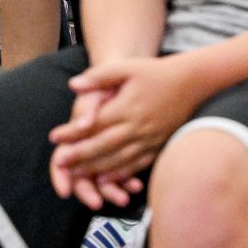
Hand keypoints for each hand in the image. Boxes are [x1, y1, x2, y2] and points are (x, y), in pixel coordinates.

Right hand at [46, 82, 138, 208]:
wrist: (127, 82)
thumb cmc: (107, 85)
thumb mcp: (97, 90)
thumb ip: (88, 107)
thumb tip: (82, 125)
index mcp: (74, 135)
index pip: (60, 161)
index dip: (61, 177)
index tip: (65, 191)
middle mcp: (85, 147)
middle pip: (81, 176)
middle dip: (88, 192)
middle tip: (97, 204)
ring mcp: (102, 152)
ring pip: (102, 179)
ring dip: (111, 190)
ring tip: (124, 199)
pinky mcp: (119, 153)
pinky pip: (120, 173)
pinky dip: (127, 180)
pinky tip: (137, 186)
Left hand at [51, 55, 199, 189]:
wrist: (192, 82)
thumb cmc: (156, 72)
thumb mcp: (127, 67)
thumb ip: (99, 76)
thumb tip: (73, 85)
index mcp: (127, 107)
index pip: (94, 124)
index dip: (72, 132)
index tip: (54, 137)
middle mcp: (137, 126)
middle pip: (103, 146)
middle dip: (79, 156)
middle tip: (59, 163)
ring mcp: (148, 139)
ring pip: (118, 159)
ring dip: (95, 169)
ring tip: (75, 174)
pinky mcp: (157, 146)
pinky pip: (136, 164)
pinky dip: (119, 174)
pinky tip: (105, 180)